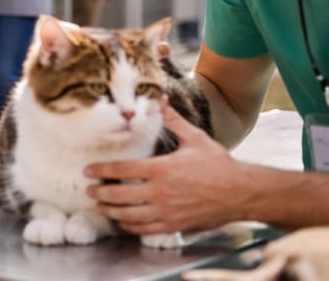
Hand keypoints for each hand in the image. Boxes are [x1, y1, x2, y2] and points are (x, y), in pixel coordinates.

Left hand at [85, 100, 246, 233]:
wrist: (241, 193)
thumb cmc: (218, 165)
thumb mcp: (195, 138)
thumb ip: (173, 120)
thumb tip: (161, 99)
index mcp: (161, 169)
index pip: (121, 170)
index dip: (100, 171)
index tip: (88, 170)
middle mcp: (159, 192)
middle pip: (118, 196)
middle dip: (99, 194)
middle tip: (89, 191)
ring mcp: (165, 211)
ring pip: (128, 215)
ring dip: (110, 212)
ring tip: (100, 207)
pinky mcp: (173, 226)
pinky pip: (144, 229)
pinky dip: (129, 225)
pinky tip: (123, 221)